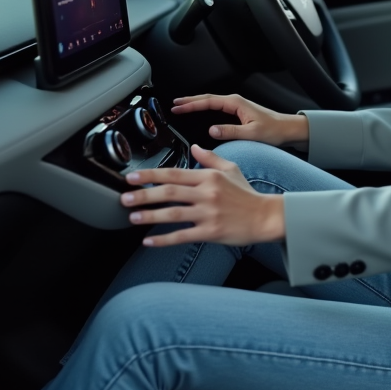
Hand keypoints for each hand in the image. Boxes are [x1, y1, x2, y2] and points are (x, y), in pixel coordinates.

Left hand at [121, 144, 284, 246]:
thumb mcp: (231, 169)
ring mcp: (208, 213)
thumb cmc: (248, 194)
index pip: (174, 173)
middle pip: (169, 192)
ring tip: (132, 217)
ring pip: (173, 214)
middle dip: (144, 195)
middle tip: (124, 197)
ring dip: (150, 215)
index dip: (150, 175)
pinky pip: (182, 235)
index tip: (132, 177)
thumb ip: (211, 158)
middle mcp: (207, 193)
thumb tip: (194, 147)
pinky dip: (163, 239)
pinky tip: (149, 242)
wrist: (265, 216)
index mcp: (209, 177)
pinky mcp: (210, 231)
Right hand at [171, 93, 309, 146]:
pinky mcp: (238, 112)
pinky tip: (200, 112)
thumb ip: (231, 131)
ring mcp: (237, 106)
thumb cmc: (274, 130)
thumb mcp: (252, 133)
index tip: (177, 107)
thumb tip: (212, 130)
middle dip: (189, 100)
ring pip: (211, 101)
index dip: (191, 104)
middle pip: (207, 98)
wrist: (288, 129)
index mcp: (236, 103)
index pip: (208, 101)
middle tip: (173, 104)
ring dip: (196, 103)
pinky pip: (216, 107)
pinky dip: (205, 108)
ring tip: (181, 105)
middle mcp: (235, 102)